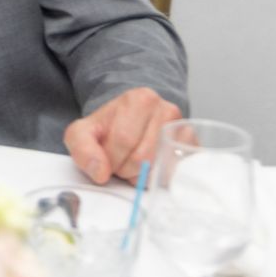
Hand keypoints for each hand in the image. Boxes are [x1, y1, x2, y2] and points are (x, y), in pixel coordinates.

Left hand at [63, 87, 182, 183]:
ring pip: (160, 168)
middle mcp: (167, 110)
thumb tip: (100, 172)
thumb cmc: (107, 129)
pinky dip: (159, 177)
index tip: (106, 155)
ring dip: (141, 175)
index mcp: (140, 99)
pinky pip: (176, 172)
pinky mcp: (193, 149)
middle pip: (143, 156)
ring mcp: (184, 130)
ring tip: (132, 163)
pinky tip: (149, 167)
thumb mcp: (81, 133)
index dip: (110, 157)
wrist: (127, 124)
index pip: (123, 140)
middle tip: (118, 162)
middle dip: (124, 168)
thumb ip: (82, 149)